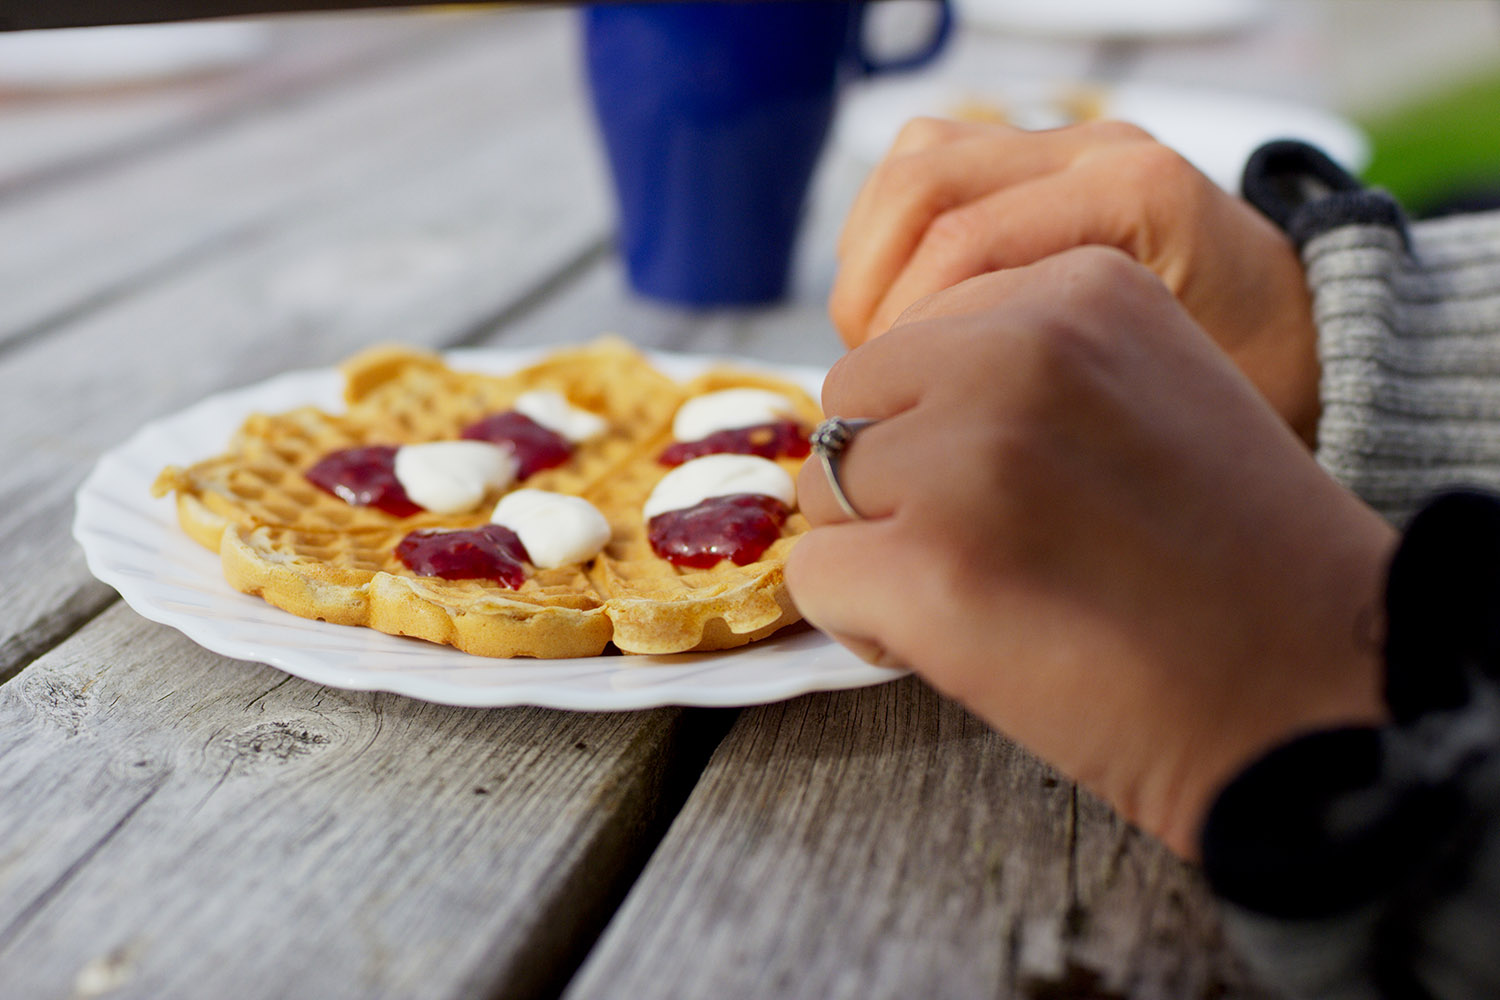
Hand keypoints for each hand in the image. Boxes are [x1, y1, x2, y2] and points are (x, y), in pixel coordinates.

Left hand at [790, 247, 1393, 856]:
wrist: (1314, 684)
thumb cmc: (1228, 555)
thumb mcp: (1147, 386)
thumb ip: (1024, 362)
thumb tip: (879, 398)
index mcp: (1081, 285)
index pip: (913, 335)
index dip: (937, 425)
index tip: (1013, 485)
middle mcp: (1018, 349)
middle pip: (850, 403)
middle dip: (891, 483)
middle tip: (986, 548)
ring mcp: (969, 456)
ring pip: (822, 490)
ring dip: (876, 552)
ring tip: (982, 597)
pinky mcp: (930, 566)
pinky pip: (815, 577)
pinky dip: (861, 621)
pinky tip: (953, 643)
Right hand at [828, 119, 1320, 442]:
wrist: (1296, 335)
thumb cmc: (1239, 385)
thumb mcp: (1163, 405)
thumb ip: (1050, 393)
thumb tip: (916, 426)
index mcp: (1138, 199)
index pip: (962, 242)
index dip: (901, 329)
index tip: (895, 405)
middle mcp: (1097, 148)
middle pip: (922, 185)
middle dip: (871, 289)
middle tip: (877, 375)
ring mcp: (1065, 144)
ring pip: (912, 165)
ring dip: (870, 260)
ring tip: (887, 344)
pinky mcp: (1037, 158)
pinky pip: (925, 167)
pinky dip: (889, 238)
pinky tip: (905, 308)